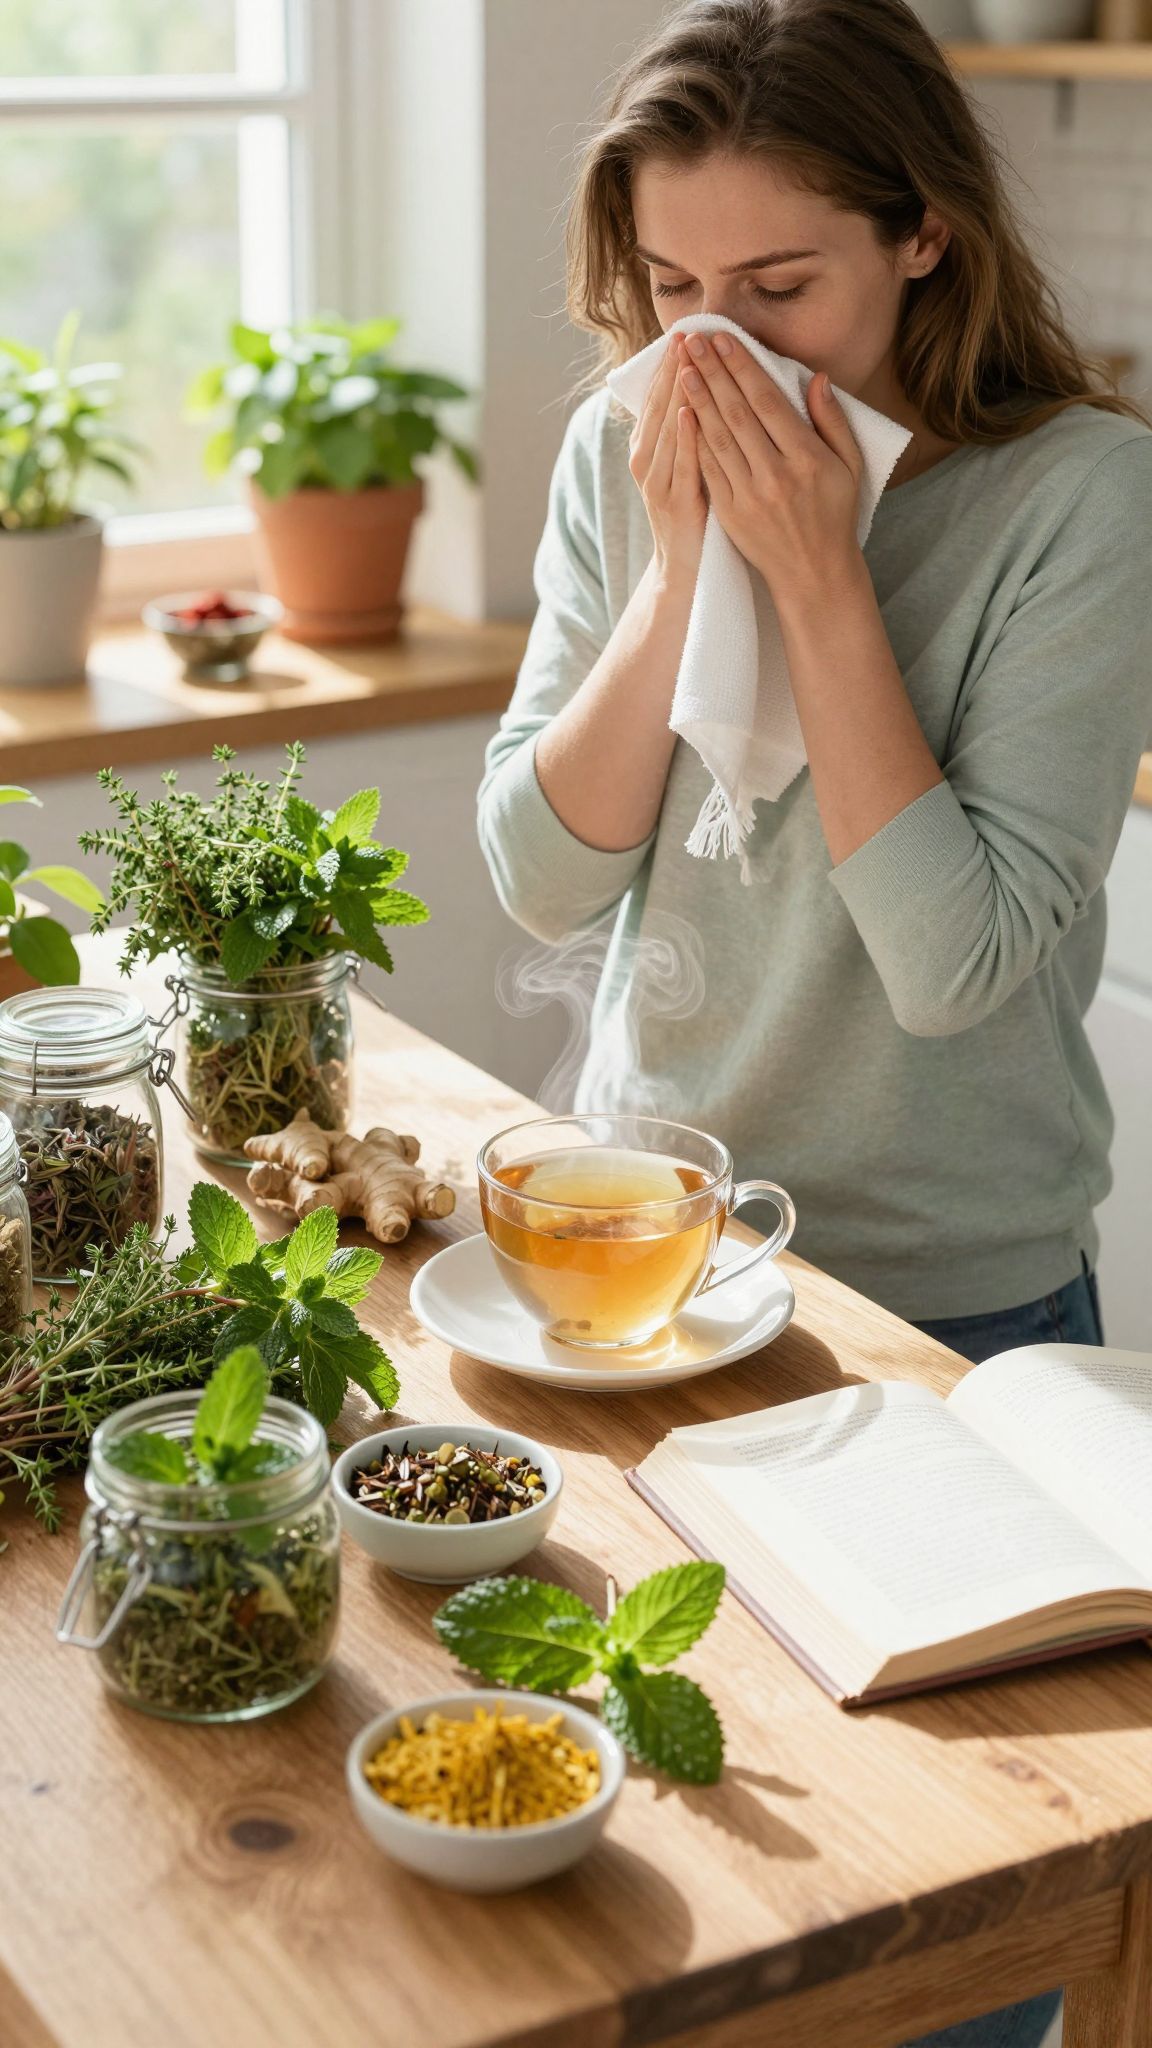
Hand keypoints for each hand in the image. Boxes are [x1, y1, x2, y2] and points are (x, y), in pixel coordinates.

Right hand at [629, 334, 707, 582]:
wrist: (684, 568)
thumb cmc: (694, 513)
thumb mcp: (688, 464)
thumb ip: (688, 428)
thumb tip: (698, 385)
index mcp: (651, 447)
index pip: (660, 396)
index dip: (671, 364)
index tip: (686, 331)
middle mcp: (646, 459)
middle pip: (660, 405)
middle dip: (672, 368)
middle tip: (685, 332)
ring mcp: (656, 482)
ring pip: (666, 429)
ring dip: (676, 393)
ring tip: (687, 358)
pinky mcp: (673, 503)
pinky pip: (680, 464)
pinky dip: (683, 437)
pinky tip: (692, 411)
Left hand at [676, 333, 862, 602]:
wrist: (813, 573)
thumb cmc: (834, 514)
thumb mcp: (850, 466)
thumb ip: (834, 421)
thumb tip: (816, 379)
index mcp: (807, 459)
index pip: (768, 402)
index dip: (743, 368)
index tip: (724, 339)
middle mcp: (776, 475)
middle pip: (737, 414)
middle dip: (713, 373)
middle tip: (693, 340)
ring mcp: (749, 495)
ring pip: (717, 437)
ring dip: (697, 399)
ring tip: (681, 366)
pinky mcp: (729, 512)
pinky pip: (708, 467)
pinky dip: (694, 438)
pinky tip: (682, 411)